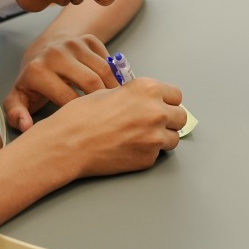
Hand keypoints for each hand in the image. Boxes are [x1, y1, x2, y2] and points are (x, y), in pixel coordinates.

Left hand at [4, 34, 119, 131]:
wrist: (43, 51)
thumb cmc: (33, 82)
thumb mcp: (19, 98)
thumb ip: (16, 114)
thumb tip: (26, 126)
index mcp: (38, 71)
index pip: (68, 98)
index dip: (80, 114)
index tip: (87, 123)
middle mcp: (56, 53)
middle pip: (91, 81)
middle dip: (102, 100)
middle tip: (108, 115)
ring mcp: (74, 44)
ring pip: (104, 69)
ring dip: (113, 88)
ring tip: (115, 104)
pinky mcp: (88, 39)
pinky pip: (109, 59)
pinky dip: (115, 74)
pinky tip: (110, 87)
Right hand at [34, 77, 187, 176]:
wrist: (68, 143)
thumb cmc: (81, 117)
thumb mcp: (109, 92)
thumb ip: (133, 95)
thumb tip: (143, 101)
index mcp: (147, 89)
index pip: (176, 95)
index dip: (166, 101)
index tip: (161, 105)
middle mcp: (156, 112)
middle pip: (180, 116)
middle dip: (169, 119)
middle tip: (153, 122)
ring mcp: (154, 137)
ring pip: (173, 138)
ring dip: (162, 137)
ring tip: (140, 136)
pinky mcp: (148, 159)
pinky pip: (157, 154)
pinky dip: (147, 152)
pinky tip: (129, 148)